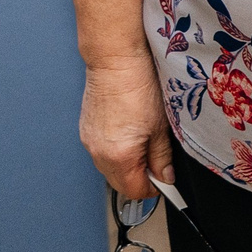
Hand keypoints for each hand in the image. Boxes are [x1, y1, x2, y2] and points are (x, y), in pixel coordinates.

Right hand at [78, 53, 173, 200]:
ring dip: (127, 167)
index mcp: (118, 156)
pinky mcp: (85, 131)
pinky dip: (115, 153)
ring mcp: (89, 142)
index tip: (164, 182)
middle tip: (158, 165)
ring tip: (144, 145)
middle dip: (139, 179)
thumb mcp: (160, 125)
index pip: (134, 190)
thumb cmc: (137, 86)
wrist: (115, 61)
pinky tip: (129, 136)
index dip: (153, 189)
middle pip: (119, 183)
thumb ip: (162, 157)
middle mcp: (98, 153)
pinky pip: (101, 154)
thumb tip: (165, 176)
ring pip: (109, 169)